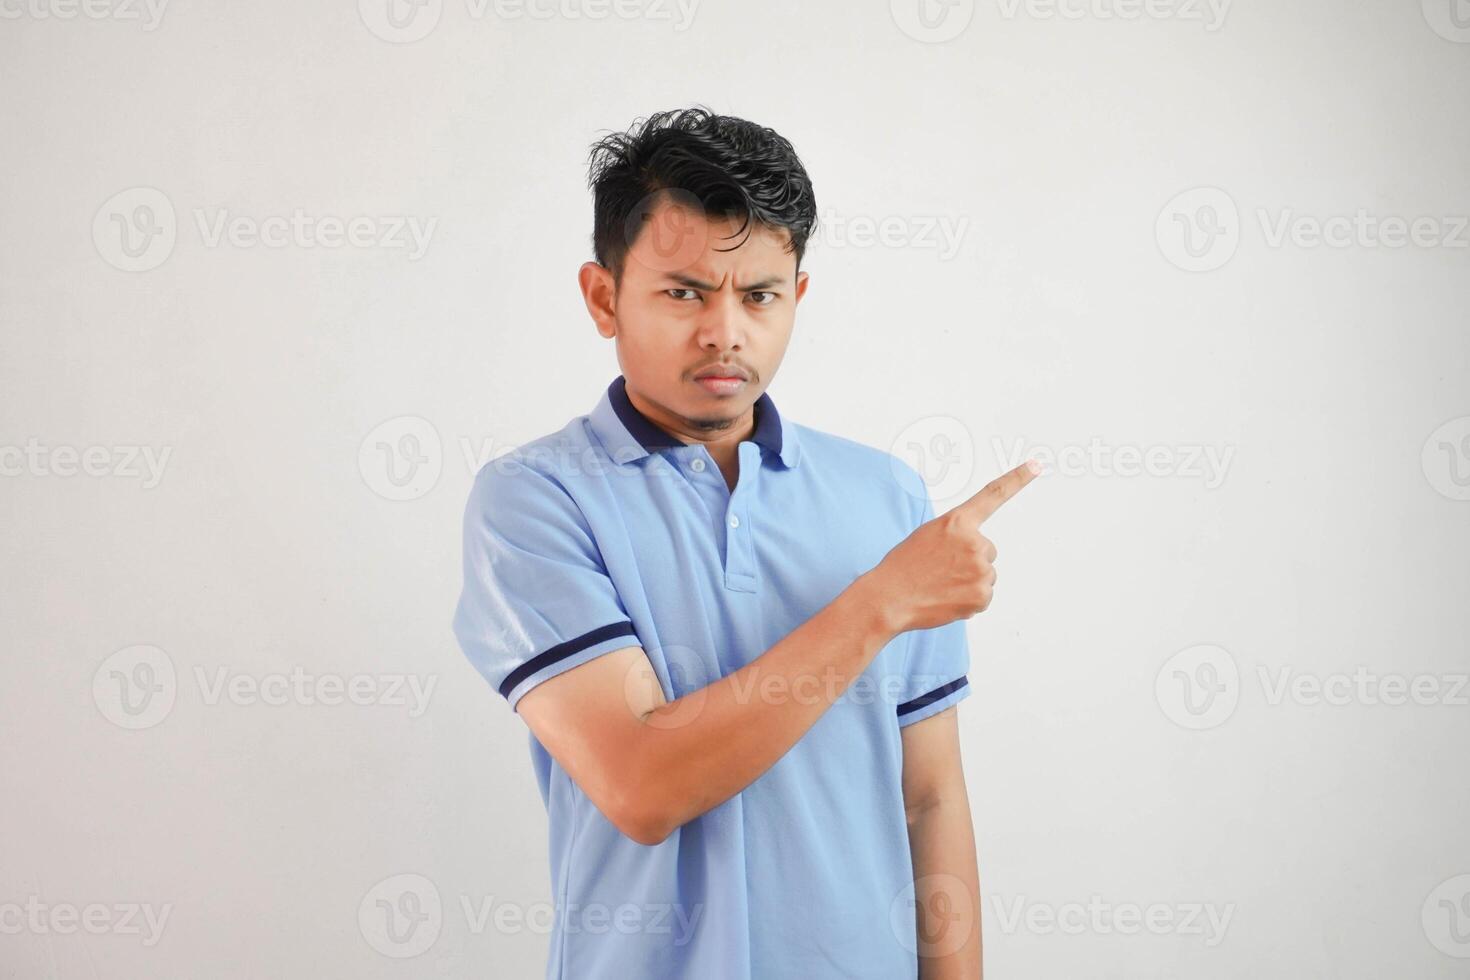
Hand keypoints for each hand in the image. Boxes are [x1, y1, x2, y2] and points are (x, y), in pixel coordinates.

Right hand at [870, 460, 1041, 632]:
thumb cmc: (904, 566)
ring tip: (941, 585)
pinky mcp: (982, 595)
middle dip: (969, 561)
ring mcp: (981, 569)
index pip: (993, 495)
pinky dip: (968, 600)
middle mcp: (975, 542)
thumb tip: (979, 555)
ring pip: (986, 575)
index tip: (1036, 464)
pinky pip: (983, 596)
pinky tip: (947, 599)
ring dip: (968, 581)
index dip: (1017, 478)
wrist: (889, 598)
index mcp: (958, 521)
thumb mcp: (928, 536)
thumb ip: (958, 536)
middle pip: (987, 550)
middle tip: (941, 570)